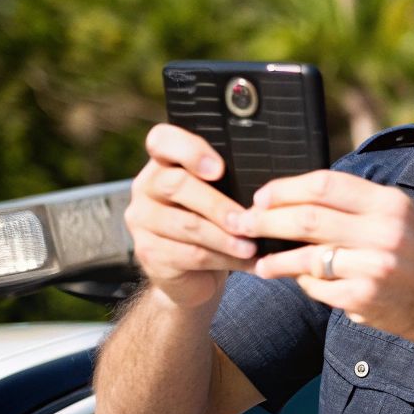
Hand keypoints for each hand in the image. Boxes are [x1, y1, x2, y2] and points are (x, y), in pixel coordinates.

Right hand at [126, 124, 255, 308]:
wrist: (192, 272)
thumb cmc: (215, 221)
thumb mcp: (223, 194)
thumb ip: (234, 180)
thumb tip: (271, 187)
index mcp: (164, 162)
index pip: (163, 140)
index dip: (189, 151)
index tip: (219, 169)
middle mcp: (146, 186)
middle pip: (176, 185)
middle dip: (218, 205)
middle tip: (246, 220)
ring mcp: (143, 220)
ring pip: (186, 225)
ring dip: (225, 238)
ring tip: (253, 247)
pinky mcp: (149, 252)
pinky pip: (190, 254)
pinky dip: (225, 260)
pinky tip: (249, 262)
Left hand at [243, 170, 413, 341]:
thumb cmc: (409, 252)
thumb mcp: (393, 215)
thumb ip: (352, 202)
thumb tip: (289, 196)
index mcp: (389, 203)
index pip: (325, 185)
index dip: (285, 190)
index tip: (261, 198)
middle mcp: (385, 231)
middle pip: (309, 218)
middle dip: (267, 221)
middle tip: (243, 224)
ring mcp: (376, 266)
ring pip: (307, 256)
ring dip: (276, 259)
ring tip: (261, 262)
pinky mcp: (366, 296)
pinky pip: (318, 287)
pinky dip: (304, 284)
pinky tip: (300, 282)